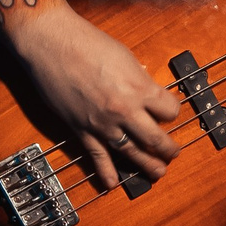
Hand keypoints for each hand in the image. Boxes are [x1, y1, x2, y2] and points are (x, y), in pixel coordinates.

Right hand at [20, 7, 180, 191]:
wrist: (51, 43)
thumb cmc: (86, 42)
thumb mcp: (124, 56)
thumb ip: (137, 78)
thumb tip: (145, 87)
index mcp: (139, 88)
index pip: (169, 110)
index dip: (172, 111)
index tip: (170, 112)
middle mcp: (124, 110)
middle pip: (156, 138)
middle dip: (168, 148)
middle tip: (174, 153)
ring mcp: (103, 123)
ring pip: (131, 152)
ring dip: (147, 164)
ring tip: (158, 172)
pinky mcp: (82, 129)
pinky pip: (97, 156)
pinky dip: (106, 172)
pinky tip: (113, 183)